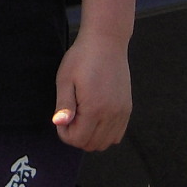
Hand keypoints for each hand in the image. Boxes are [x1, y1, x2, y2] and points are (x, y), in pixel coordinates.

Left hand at [51, 31, 131, 150]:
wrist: (106, 42)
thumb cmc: (82, 58)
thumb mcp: (65, 79)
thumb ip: (63, 105)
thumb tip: (59, 124)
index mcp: (94, 107)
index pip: (78, 140)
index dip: (65, 133)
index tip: (62, 117)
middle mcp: (112, 114)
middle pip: (92, 145)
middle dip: (77, 136)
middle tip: (70, 116)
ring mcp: (122, 112)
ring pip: (106, 143)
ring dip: (91, 136)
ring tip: (82, 116)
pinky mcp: (127, 108)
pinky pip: (117, 135)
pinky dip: (105, 133)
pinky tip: (95, 118)